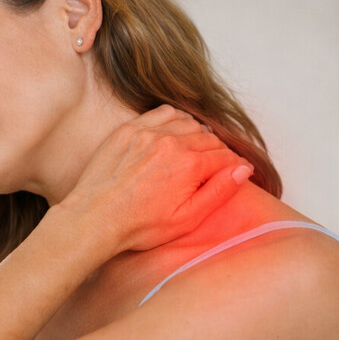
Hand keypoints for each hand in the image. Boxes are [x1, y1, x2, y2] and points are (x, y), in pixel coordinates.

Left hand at [63, 105, 252, 252]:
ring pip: (188, 122)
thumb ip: (218, 191)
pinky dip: (175, 120)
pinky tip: (174, 134)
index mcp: (188, 164)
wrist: (95, 218)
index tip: (233, 172)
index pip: (225, 156)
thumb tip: (243, 169)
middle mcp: (171, 142)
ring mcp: (147, 132)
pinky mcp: (129, 129)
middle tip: (213, 167)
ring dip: (197, 135)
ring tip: (194, 152)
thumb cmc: (138, 226)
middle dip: (216, 153)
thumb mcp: (186, 218)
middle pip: (209, 138)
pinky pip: (163, 113)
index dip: (233, 166)